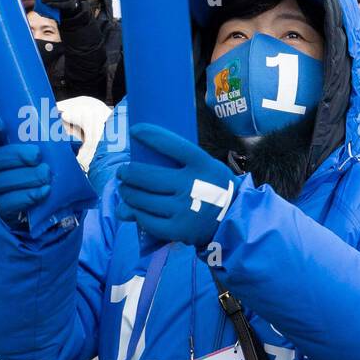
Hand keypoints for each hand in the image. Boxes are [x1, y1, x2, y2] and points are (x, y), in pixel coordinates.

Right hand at [0, 114, 50, 227]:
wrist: (43, 210)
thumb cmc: (41, 176)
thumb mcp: (51, 161)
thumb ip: (59, 150)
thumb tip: (74, 142)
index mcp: (2, 153)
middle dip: (16, 155)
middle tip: (37, 155)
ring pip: (1, 182)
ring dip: (26, 177)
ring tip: (46, 175)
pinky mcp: (4, 209)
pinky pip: (9, 203)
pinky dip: (27, 196)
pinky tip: (43, 192)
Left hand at [116, 124, 237, 247]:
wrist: (236, 219)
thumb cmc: (215, 187)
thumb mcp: (207, 169)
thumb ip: (177, 165)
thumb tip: (143, 165)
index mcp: (204, 166)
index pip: (173, 145)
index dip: (151, 136)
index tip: (135, 130)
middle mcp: (193, 186)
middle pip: (145, 175)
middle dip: (127, 172)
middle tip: (124, 172)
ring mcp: (185, 209)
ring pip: (141, 199)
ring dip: (127, 193)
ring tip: (126, 190)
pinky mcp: (179, 229)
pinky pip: (147, 220)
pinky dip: (137, 213)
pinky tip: (136, 209)